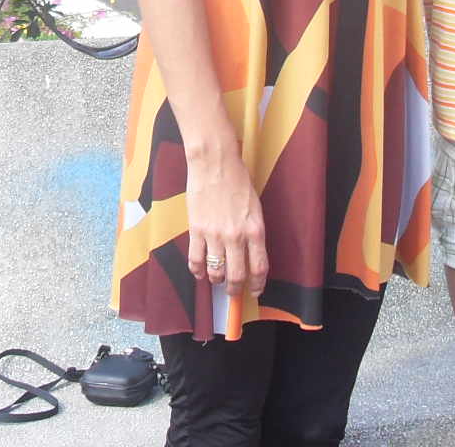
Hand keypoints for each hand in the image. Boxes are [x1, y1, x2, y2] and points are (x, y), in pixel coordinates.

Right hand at [185, 153, 268, 294]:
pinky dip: (197, 270)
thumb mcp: (254, 207)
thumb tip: (249, 253)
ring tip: (215, 279)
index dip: (257, 284)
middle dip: (234, 289)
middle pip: (236, 276)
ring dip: (216, 280)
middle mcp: (236, 236)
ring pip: (215, 271)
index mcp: (255, 230)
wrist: (214, 162)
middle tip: (232, 291)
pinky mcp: (197, 229)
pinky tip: (199, 271)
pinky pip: (195, 259)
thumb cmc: (237, 179)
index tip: (255, 290)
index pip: (259, 267)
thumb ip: (252, 231)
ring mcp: (215, 234)